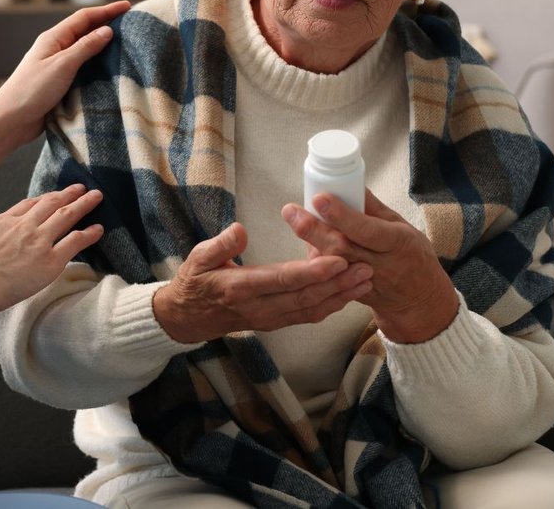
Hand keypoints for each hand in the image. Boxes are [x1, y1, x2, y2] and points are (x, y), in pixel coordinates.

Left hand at [0, 1, 128, 147]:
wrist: (11, 120)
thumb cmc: (32, 90)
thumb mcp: (62, 65)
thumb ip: (85, 47)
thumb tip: (107, 30)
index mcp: (53, 38)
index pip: (84, 18)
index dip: (106, 10)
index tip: (127, 6)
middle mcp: (55, 49)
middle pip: (84, 31)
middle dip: (106, 24)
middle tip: (130, 22)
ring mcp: (56, 66)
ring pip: (84, 50)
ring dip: (102, 45)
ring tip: (125, 43)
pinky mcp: (59, 83)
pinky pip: (82, 68)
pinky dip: (96, 64)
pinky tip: (108, 69)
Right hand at [0, 184, 105, 314]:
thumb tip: (0, 239)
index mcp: (4, 221)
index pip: (30, 204)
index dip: (47, 198)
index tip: (56, 195)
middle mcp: (23, 226)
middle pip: (51, 203)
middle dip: (68, 194)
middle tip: (82, 188)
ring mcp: (38, 241)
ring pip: (66, 215)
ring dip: (83, 204)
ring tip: (96, 197)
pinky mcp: (49, 260)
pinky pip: (75, 241)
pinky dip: (89, 233)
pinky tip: (98, 229)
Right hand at [152, 222, 372, 342]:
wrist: (187, 318)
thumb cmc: (194, 282)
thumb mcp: (198, 257)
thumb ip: (221, 245)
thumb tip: (240, 230)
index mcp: (240, 288)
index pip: (282, 279)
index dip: (312, 272)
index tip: (338, 259)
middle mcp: (259, 307)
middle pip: (305, 298)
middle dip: (338, 284)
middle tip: (366, 268)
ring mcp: (269, 319)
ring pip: (311, 310)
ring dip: (340, 297)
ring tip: (366, 280)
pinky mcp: (275, 323)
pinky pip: (307, 317)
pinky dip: (330, 307)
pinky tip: (348, 294)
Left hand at [281, 191, 458, 343]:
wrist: (420, 300)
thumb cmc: (412, 255)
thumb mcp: (403, 227)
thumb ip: (375, 208)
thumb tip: (352, 182)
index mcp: (397, 243)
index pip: (366, 229)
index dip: (342, 215)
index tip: (320, 198)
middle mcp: (380, 264)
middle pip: (341, 248)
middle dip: (313, 229)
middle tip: (291, 211)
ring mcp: (365, 282)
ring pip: (331, 265)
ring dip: (310, 243)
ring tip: (295, 219)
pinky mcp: (353, 294)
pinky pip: (329, 278)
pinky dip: (316, 260)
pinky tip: (309, 244)